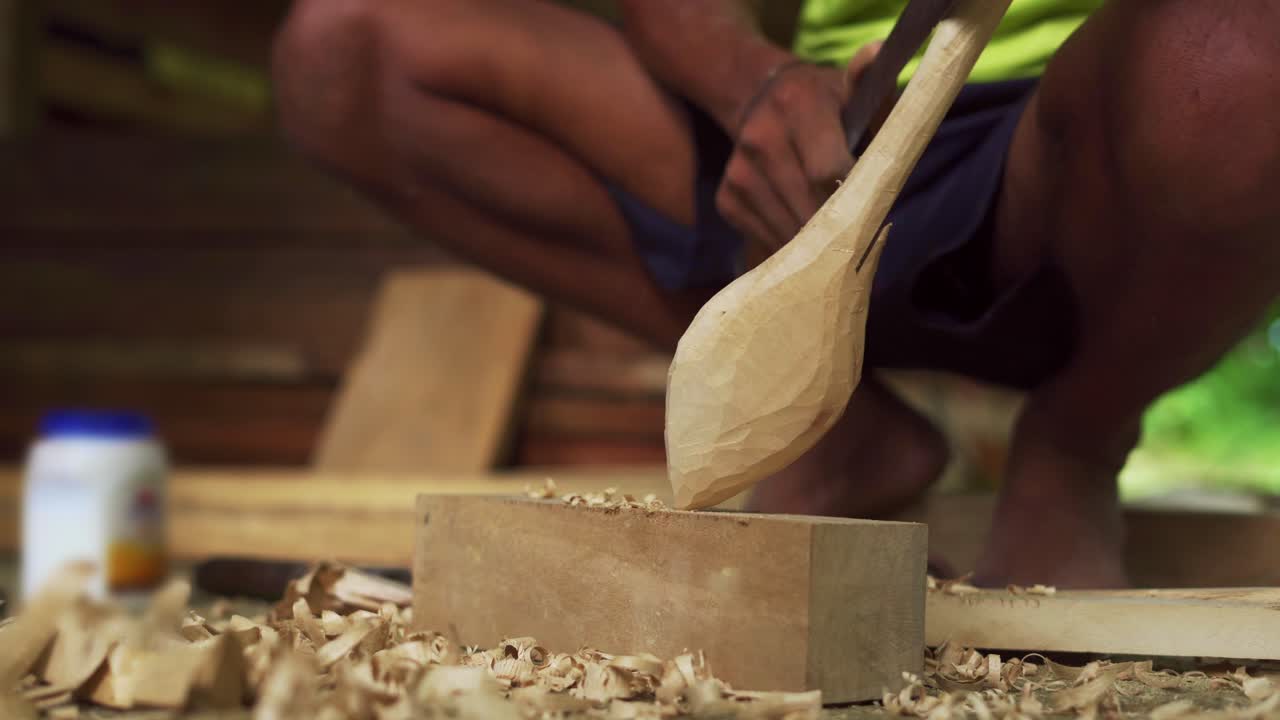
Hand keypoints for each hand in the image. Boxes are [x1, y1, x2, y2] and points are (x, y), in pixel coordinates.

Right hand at [717, 44, 882, 260]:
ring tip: (832, 236)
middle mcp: (759, 136)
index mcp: (796, 104)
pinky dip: (790, 243)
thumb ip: (872, 85)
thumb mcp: (852, 90)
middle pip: (808, 206)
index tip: (870, 205)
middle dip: (837, 226)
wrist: (759, 101)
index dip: (853, 195)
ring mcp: (738, 170)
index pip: (826, 171)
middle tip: (858, 234)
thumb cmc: (824, 103)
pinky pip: (766, 237)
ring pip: (787, 229)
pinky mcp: (726, 198)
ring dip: (814, 241)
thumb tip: (876, 52)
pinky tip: (803, 229)